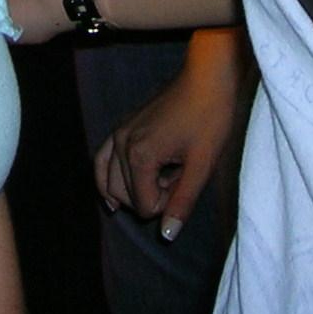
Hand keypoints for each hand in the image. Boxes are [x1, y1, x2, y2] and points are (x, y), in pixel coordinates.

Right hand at [95, 27, 248, 240]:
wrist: (207, 77)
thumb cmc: (209, 118)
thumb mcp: (202, 165)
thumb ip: (182, 202)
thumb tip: (166, 236)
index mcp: (140, 156)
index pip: (145, 206)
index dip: (169, 202)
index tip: (187, 179)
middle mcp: (121, 145)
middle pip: (126, 197)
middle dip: (151, 197)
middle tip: (178, 178)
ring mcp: (118, 134)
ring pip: (111, 182)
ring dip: (134, 190)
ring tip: (160, 182)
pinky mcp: (121, 127)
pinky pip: (102, 160)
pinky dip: (105, 180)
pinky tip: (112, 198)